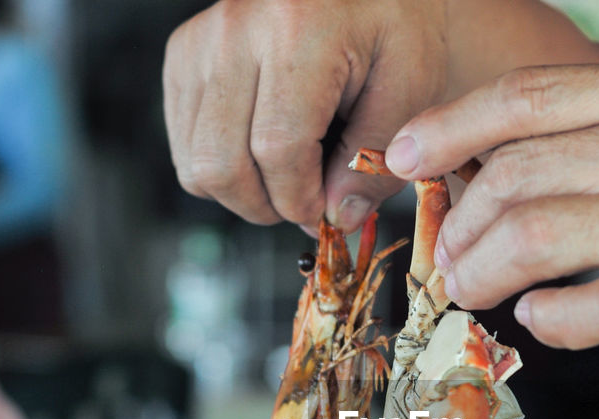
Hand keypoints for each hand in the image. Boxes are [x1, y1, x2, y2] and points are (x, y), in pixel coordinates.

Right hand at [162, 0, 449, 231]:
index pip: (277, 148)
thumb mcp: (414, 85)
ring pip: (195, 163)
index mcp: (297, 30)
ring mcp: (201, 42)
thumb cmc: (396, 21)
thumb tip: (335, 217)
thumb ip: (375, 157)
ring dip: (244, 192)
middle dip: (267, 206)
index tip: (325, 213)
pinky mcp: (184, 55)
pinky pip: (185, 144)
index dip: (300, 198)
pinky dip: (223, 166)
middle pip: (222, 163)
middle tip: (305, 202)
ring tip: (289, 176)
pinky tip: (263, 151)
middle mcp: (235, 30)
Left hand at [385, 60, 598, 348]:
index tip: (407, 160)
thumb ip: (598, 125)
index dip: (448, 130)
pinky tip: (538, 316)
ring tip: (471, 290)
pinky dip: (548, 318)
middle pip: (514, 175)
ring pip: (537, 237)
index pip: (523, 99)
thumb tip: (496, 158)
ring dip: (483, 272)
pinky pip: (594, 307)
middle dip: (461, 224)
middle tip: (449, 257)